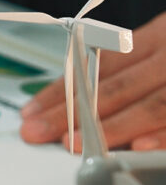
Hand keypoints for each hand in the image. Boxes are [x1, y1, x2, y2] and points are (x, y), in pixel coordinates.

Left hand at [21, 10, 165, 150]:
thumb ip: (133, 65)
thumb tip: (80, 93)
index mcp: (157, 37)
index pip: (98, 65)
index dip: (63, 89)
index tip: (32, 110)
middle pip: (115, 87)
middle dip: (71, 112)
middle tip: (37, 130)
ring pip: (149, 105)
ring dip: (108, 127)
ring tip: (73, 143)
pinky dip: (163, 135)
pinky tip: (138, 147)